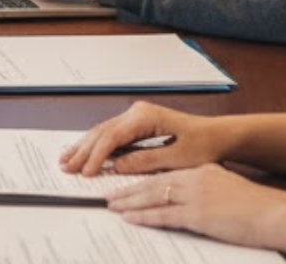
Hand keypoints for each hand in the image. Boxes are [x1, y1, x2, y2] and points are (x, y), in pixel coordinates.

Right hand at [59, 101, 227, 176]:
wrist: (219, 136)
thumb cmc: (204, 144)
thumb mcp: (177, 158)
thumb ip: (145, 160)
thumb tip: (117, 165)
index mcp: (145, 117)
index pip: (112, 136)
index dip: (96, 155)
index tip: (86, 171)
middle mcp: (137, 113)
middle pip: (102, 132)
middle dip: (83, 150)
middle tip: (66, 166)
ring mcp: (136, 117)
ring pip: (103, 131)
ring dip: (85, 146)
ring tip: (67, 159)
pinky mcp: (138, 125)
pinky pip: (112, 134)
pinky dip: (97, 144)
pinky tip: (84, 151)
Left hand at [107, 165, 285, 253]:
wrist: (276, 215)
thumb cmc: (257, 207)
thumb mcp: (227, 186)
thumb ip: (206, 186)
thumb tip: (187, 196)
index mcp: (201, 170)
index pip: (164, 173)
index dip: (142, 178)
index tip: (126, 182)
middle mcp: (194, 179)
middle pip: (152, 182)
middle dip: (128, 188)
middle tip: (108, 193)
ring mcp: (195, 196)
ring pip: (152, 196)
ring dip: (129, 201)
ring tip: (111, 204)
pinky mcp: (198, 215)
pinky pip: (163, 215)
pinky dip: (143, 216)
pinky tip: (130, 218)